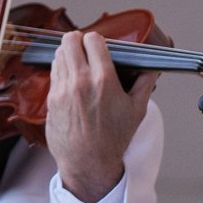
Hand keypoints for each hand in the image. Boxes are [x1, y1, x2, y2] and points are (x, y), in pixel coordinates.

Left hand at [45, 29, 157, 202]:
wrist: (88, 163)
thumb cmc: (113, 139)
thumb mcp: (137, 111)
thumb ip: (145, 84)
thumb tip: (151, 68)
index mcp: (103, 80)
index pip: (92, 40)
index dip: (96, 40)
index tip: (99, 45)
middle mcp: (80, 81)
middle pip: (70, 41)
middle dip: (77, 40)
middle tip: (84, 47)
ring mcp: (63, 89)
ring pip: (59, 54)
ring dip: (68, 53)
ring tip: (77, 62)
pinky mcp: (51, 98)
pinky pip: (53, 72)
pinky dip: (61, 69)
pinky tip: (69, 77)